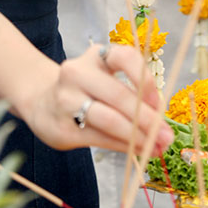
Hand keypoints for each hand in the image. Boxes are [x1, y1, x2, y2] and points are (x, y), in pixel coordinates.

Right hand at [27, 43, 172, 155]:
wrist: (40, 101)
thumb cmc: (85, 90)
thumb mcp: (105, 79)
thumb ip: (132, 95)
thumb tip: (162, 122)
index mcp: (96, 56)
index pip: (125, 57)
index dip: (146, 81)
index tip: (160, 103)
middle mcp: (78, 72)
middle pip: (119, 95)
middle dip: (148, 119)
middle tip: (167, 136)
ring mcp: (66, 99)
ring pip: (109, 119)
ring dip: (137, 136)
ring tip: (155, 147)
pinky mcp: (62, 127)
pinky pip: (99, 138)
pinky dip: (123, 146)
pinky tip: (137, 151)